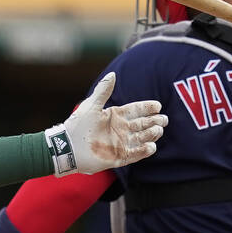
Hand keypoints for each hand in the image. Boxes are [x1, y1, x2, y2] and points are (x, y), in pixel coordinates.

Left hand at [47, 72, 165, 176]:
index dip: (147, 108)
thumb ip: (103, 90)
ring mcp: (120, 144)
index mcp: (114, 116)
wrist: (67, 147)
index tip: (158, 105)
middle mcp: (120, 129)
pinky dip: (144, 151)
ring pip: (141, 138)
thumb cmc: (77, 125)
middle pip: (142, 124)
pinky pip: (135, 154)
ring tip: (158, 130)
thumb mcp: (92, 105)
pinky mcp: (118, 157)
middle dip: (154, 121)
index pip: (136, 110)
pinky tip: (151, 146)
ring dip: (151, 134)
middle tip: (164, 119)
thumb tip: (113, 75)